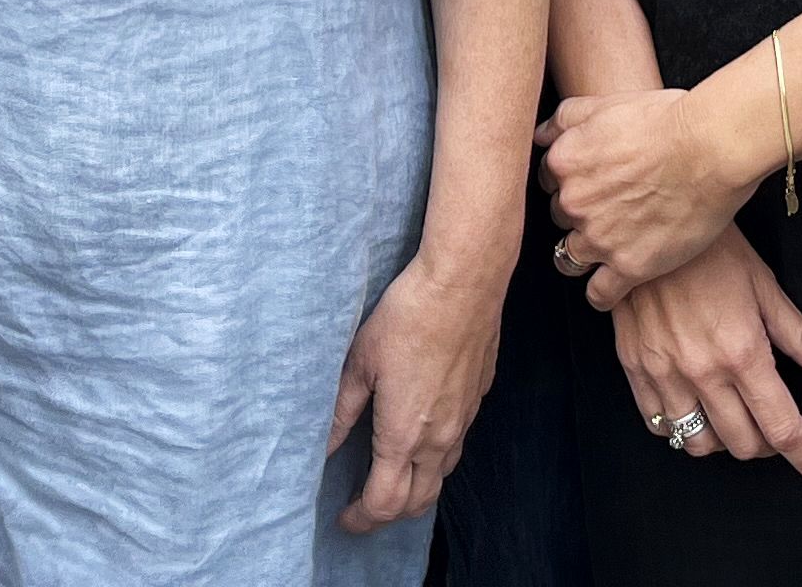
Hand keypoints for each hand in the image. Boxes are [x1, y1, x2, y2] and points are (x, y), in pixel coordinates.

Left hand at [326, 251, 504, 533]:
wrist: (463, 283)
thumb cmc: (407, 317)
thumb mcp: (360, 363)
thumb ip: (342, 411)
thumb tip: (324, 447)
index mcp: (404, 435)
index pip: (384, 503)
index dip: (361, 519)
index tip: (343, 518)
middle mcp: (439, 439)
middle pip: (417, 503)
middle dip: (388, 515)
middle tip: (362, 508)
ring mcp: (463, 420)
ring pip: (441, 476)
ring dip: (414, 489)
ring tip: (388, 476)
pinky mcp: (477, 398)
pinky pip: (455, 444)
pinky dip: (434, 457)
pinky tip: (418, 435)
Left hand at [540, 84, 752, 299]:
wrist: (709, 148)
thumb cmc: (666, 119)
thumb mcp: (606, 102)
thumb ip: (566, 118)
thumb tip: (541, 136)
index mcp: (565, 162)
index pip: (548, 181)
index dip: (569, 181)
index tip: (590, 183)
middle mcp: (574, 203)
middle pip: (560, 217)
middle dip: (580, 214)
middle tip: (611, 207)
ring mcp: (599, 238)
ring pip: (570, 258)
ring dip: (584, 253)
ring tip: (607, 247)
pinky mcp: (629, 266)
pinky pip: (599, 293)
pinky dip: (601, 293)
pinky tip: (611, 286)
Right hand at [606, 234, 801, 495]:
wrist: (648, 222)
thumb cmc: (713, 249)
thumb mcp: (765, 287)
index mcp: (743, 353)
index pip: (784, 429)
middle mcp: (703, 372)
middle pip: (744, 445)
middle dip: (768, 444)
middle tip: (773, 421)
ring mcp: (664, 373)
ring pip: (699, 445)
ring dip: (724, 440)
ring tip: (732, 413)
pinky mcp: (635, 367)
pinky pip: (660, 425)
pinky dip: (681, 427)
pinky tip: (695, 405)